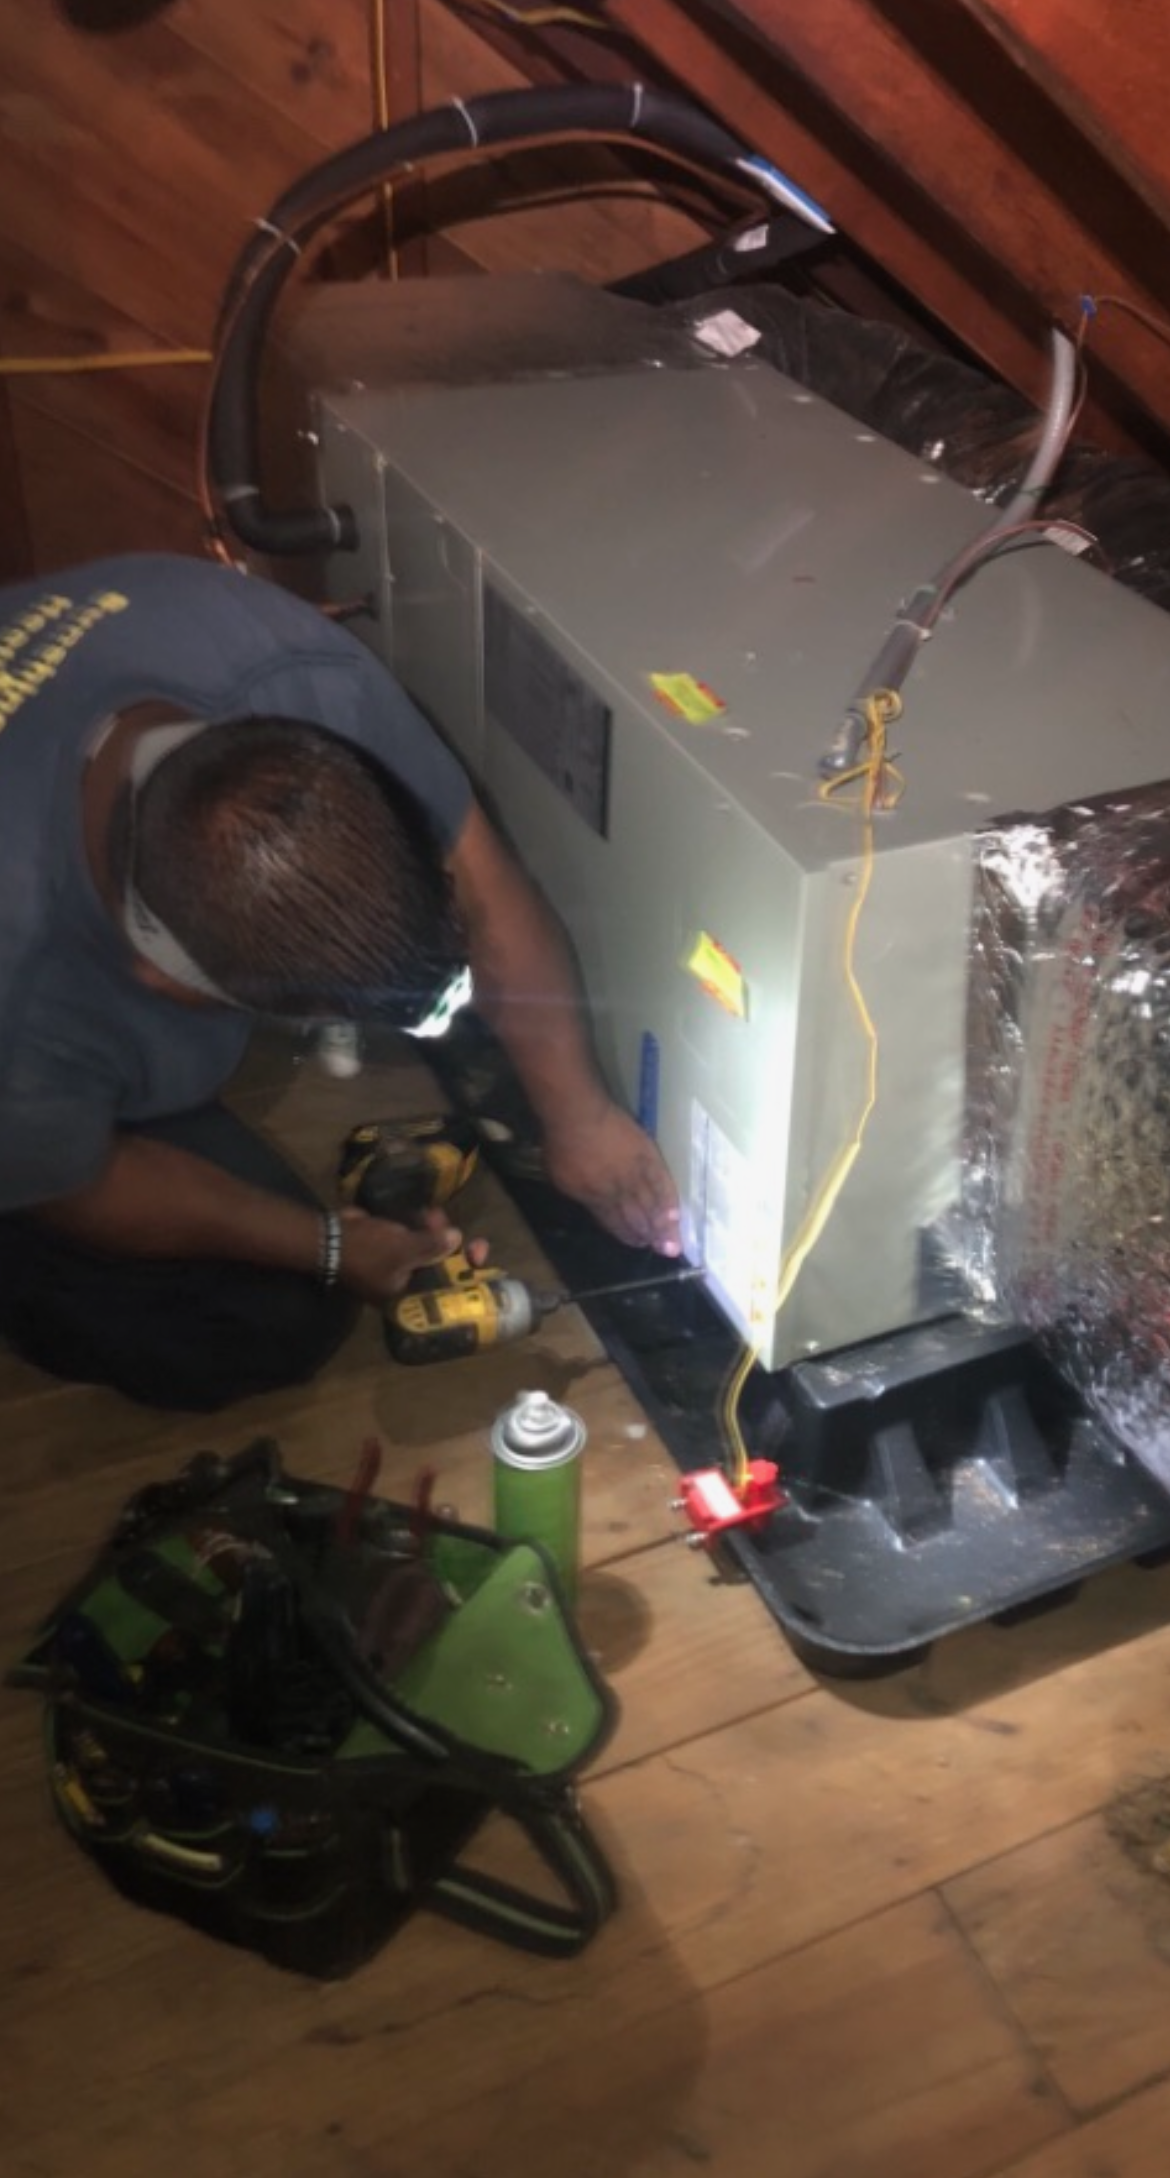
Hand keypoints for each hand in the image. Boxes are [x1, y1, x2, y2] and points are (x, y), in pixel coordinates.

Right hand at [337, 1205, 461, 1307]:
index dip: (467, 1272)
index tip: (479, 1252)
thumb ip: (432, 1246)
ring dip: (435, 1234)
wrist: (327, 1238)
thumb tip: (457, 1239)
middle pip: (440, 1270)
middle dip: (449, 1246)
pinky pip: (412, 1243)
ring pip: (427, 1253)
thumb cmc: (366, 1251)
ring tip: (435, 1215)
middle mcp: (405, 1288)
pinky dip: (418, 1230)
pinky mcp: (388, 1253)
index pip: (447, 1291)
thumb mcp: (402, 1250)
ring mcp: (396, 1270)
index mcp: (409, 1298)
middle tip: (454, 1228)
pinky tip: (424, 1214)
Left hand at [543, 1102, 681, 1254]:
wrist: (578, 1115)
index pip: (615, 1223)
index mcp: (596, 1199)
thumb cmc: (562, 1145)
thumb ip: (581, 1196)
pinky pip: (662, 1182)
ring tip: (673, 1241)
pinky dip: (669, 1200)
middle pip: (638, 1218)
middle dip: (651, 1236)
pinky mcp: (648, 1156)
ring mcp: (636, 1174)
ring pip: (652, 1205)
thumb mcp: (561, 1179)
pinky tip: (676, 1213)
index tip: (639, 1245)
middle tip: (665, 1250)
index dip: (628, 1236)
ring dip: (663, 1226)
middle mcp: (619, 1192)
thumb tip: (593, 1206)